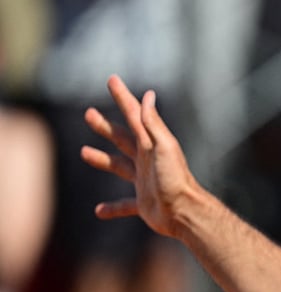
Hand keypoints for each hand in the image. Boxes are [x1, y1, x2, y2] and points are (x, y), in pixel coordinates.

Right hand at [80, 76, 200, 238]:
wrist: (185, 212)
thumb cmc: (175, 180)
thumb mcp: (164, 147)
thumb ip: (153, 124)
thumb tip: (148, 95)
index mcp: (151, 145)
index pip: (134, 115)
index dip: (123, 97)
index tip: (112, 79)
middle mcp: (147, 160)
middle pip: (122, 138)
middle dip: (105, 126)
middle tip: (88, 113)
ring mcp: (145, 181)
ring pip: (119, 166)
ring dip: (102, 159)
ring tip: (84, 152)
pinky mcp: (144, 203)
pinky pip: (125, 205)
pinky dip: (113, 207)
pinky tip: (99, 211)